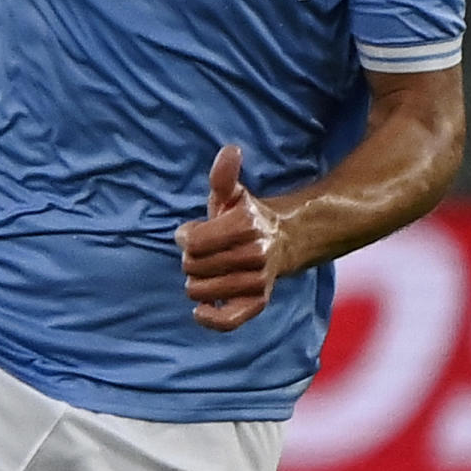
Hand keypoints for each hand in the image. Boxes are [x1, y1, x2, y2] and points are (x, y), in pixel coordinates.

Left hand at [177, 144, 291, 331]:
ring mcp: (257, 281)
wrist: (283, 242)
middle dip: (191, 259)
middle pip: (192, 266)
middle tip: (206, 252)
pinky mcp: (256, 303)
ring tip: (210, 270)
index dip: (187, 237)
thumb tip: (230, 150)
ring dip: (196, 282)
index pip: (192, 242)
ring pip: (199, 291)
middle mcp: (255, 255)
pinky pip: (228, 320)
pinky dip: (209, 318)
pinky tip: (200, 310)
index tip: (195, 233)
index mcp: (246, 226)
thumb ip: (224, 175)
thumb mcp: (233, 194)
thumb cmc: (246, 218)